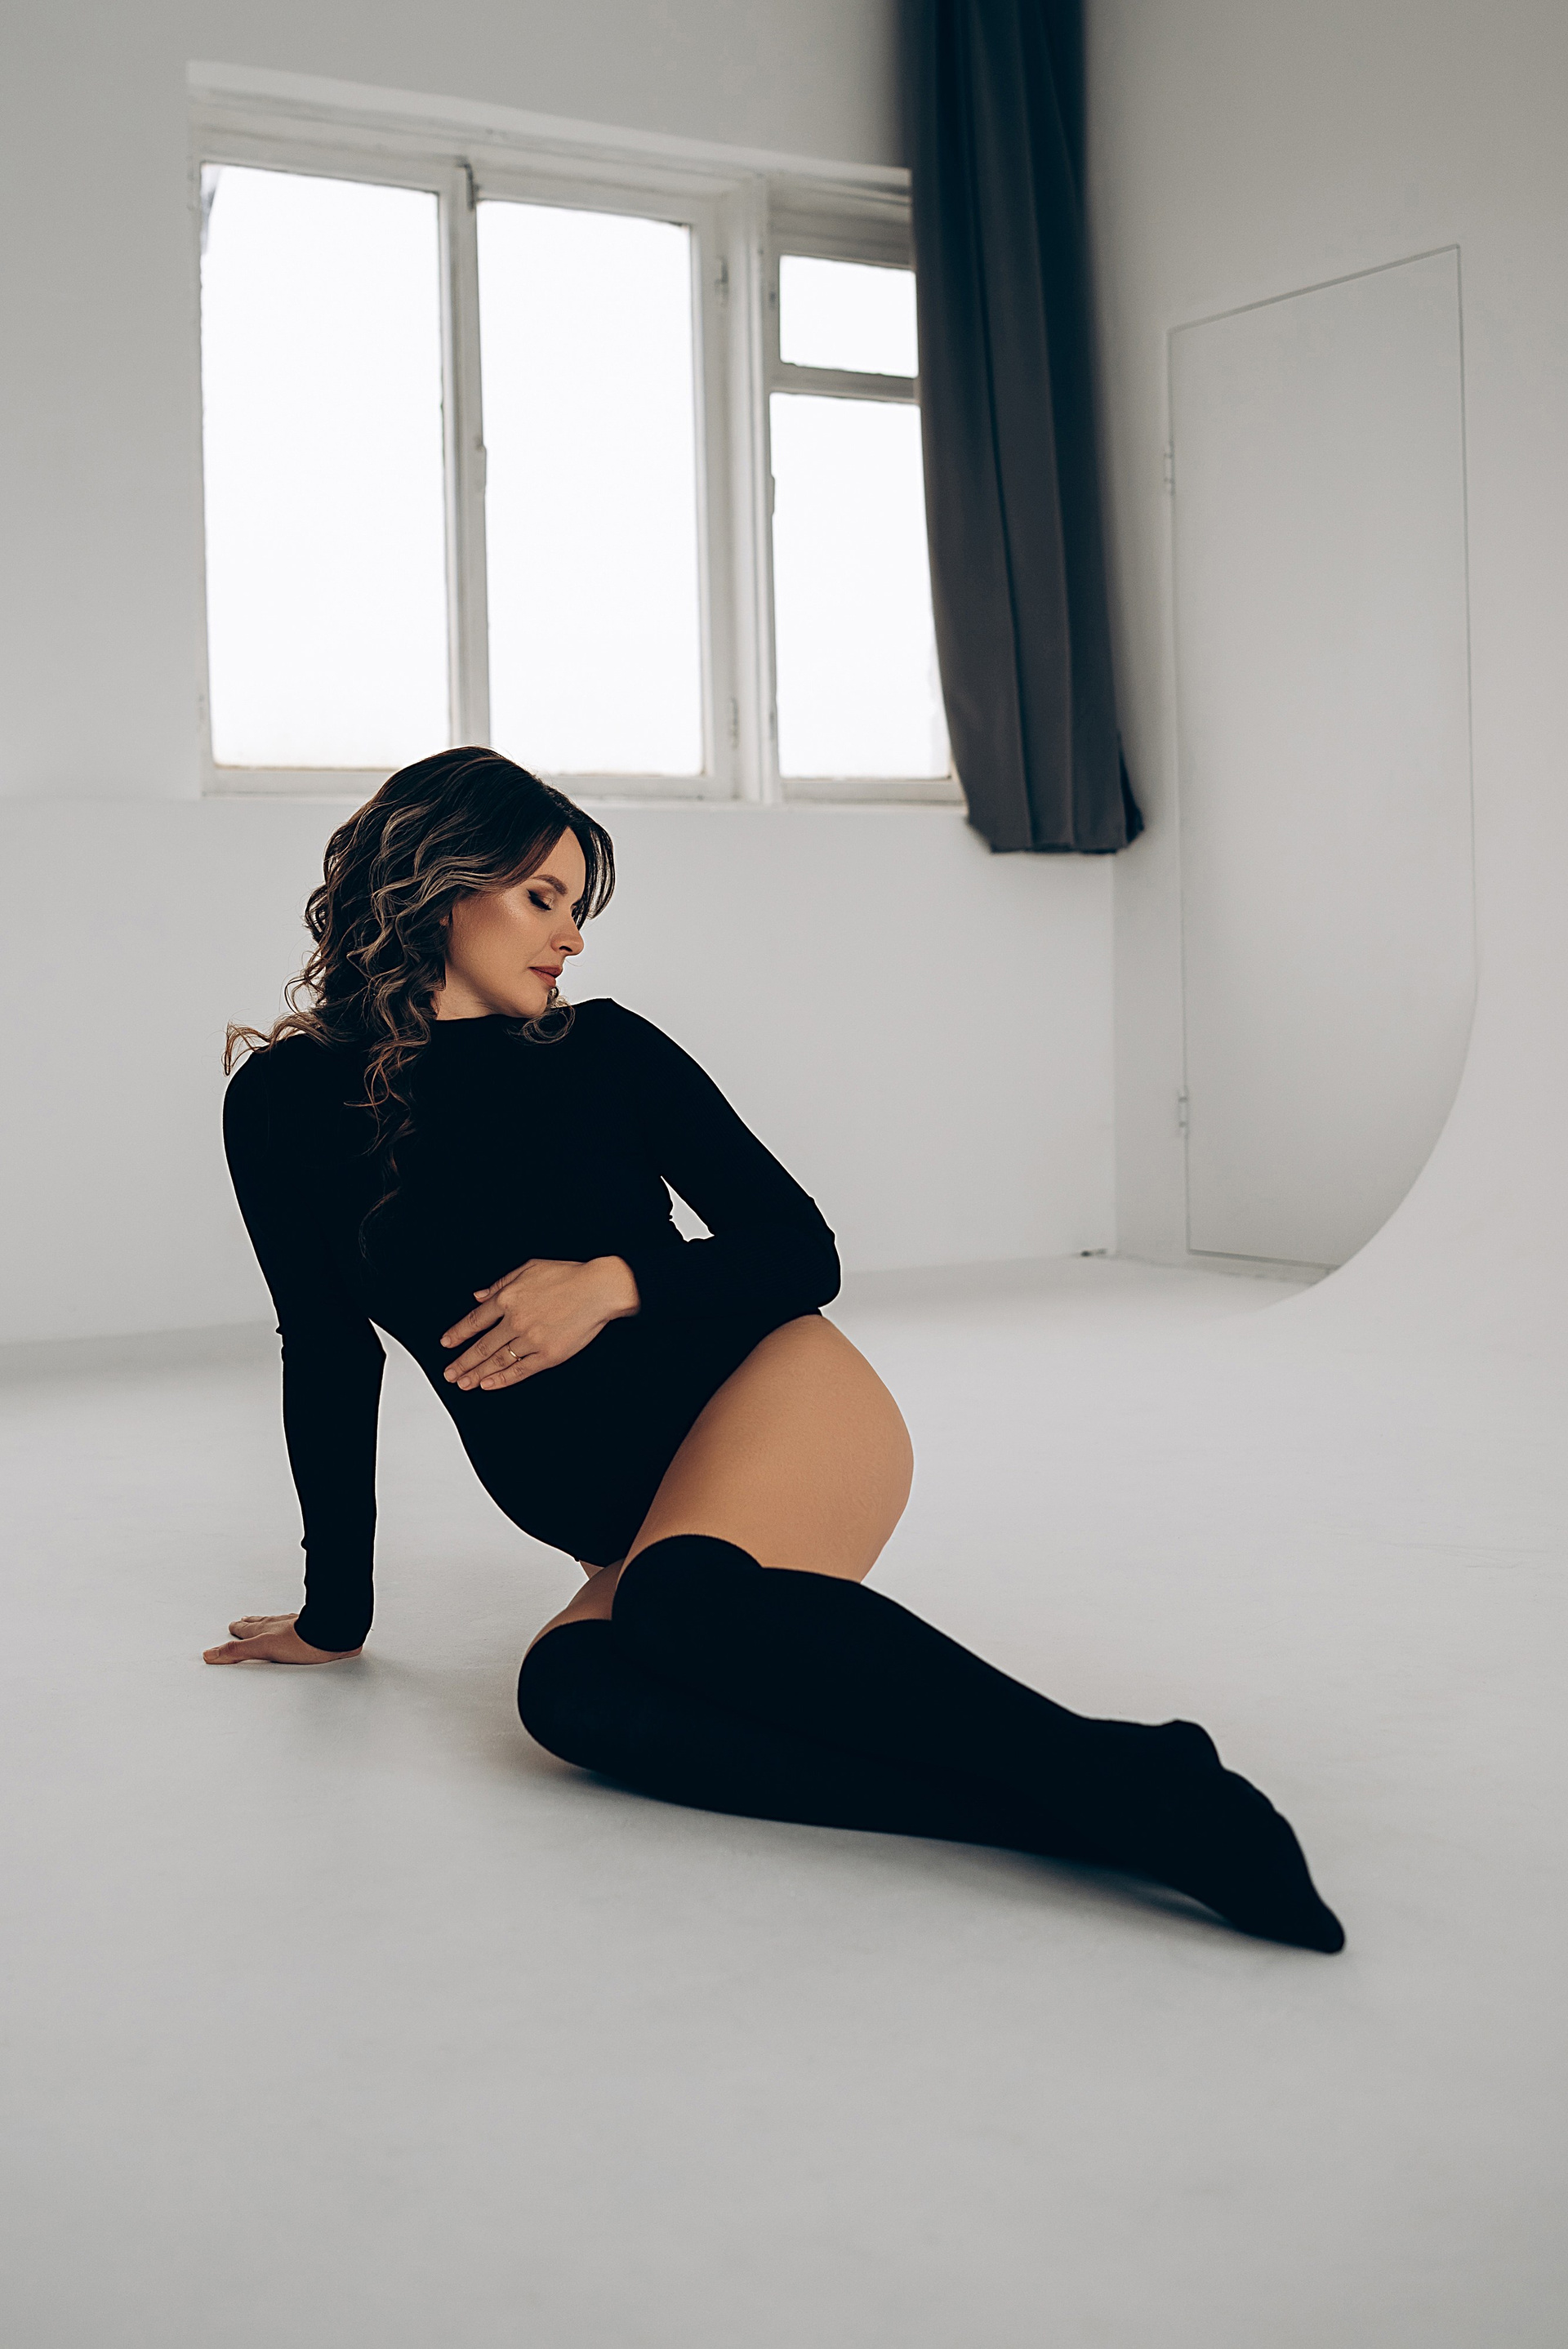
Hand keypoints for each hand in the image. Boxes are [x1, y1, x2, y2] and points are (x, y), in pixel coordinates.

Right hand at [203, 1613, 362, 1664]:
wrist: (334, 1634)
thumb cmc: (302, 1641)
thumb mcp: (263, 1648)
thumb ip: (238, 1651)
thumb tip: (210, 1654)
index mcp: (266, 1630)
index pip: (247, 1630)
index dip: (238, 1629)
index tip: (232, 1625)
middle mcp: (281, 1625)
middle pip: (262, 1624)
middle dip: (251, 1624)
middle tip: (243, 1621)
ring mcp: (298, 1625)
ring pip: (279, 1623)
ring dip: (270, 1623)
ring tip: (265, 1622)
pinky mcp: (314, 1630)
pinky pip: (298, 1626)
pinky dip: (292, 1626)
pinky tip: (297, 1627)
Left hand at [440, 1256, 639, 1391]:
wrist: (599, 1289)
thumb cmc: (568, 1276)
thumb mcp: (529, 1269)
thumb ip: (501, 1283)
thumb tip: (479, 1296)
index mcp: (509, 1297)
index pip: (475, 1320)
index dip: (458, 1333)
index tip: (447, 1343)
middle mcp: (516, 1320)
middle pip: (482, 1346)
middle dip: (462, 1362)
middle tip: (449, 1373)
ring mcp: (531, 1340)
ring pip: (498, 1361)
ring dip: (477, 1373)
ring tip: (463, 1382)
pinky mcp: (548, 1355)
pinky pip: (520, 1370)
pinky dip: (502, 1379)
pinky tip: (488, 1384)